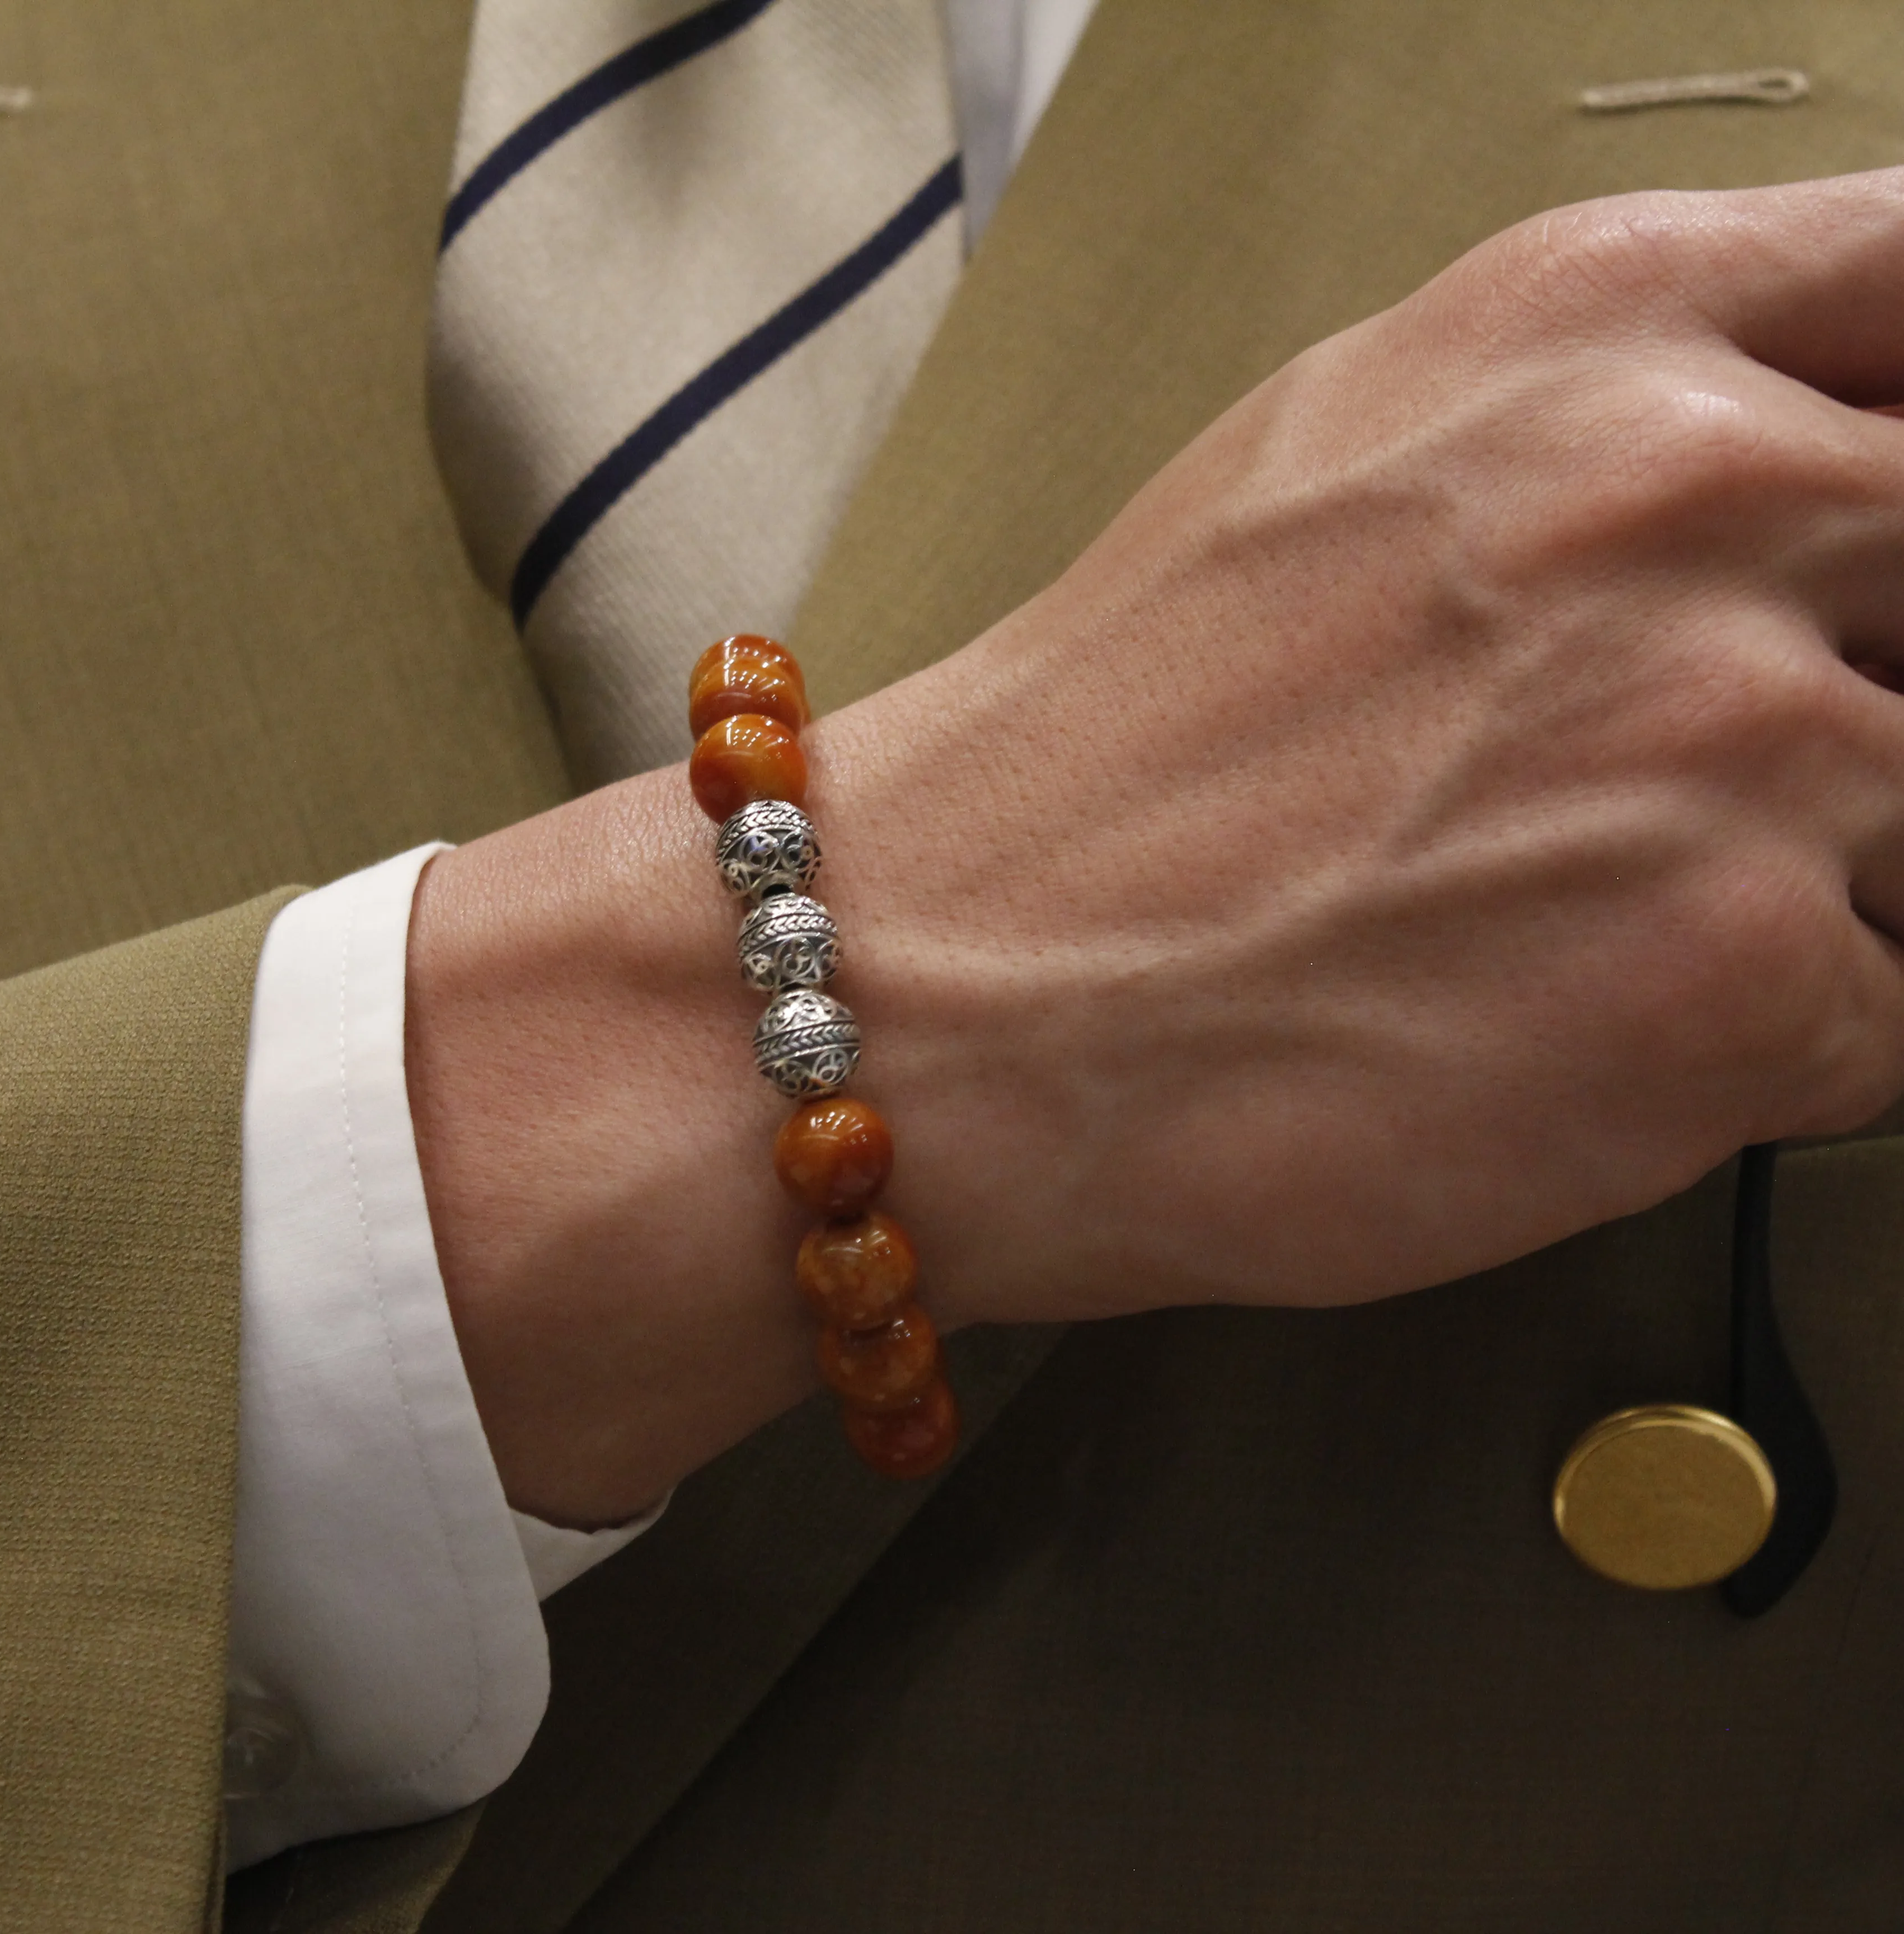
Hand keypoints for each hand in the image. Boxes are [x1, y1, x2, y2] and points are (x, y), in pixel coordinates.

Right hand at [409, 169, 1903, 1523]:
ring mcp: (1738, 734)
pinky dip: (1765, 1046)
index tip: (1877, 548)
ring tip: (1580, 920)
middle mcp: (1696, 491)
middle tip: (1697, 781)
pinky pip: (1890, 1016)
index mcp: (1599, 327)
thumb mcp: (1352, 464)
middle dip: (1864, 697)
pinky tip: (1568, 1029)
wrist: (948, 987)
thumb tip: (1801, 461)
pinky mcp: (1739, 975)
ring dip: (1807, 886)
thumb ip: (1613, 425)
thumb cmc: (1114, 755)